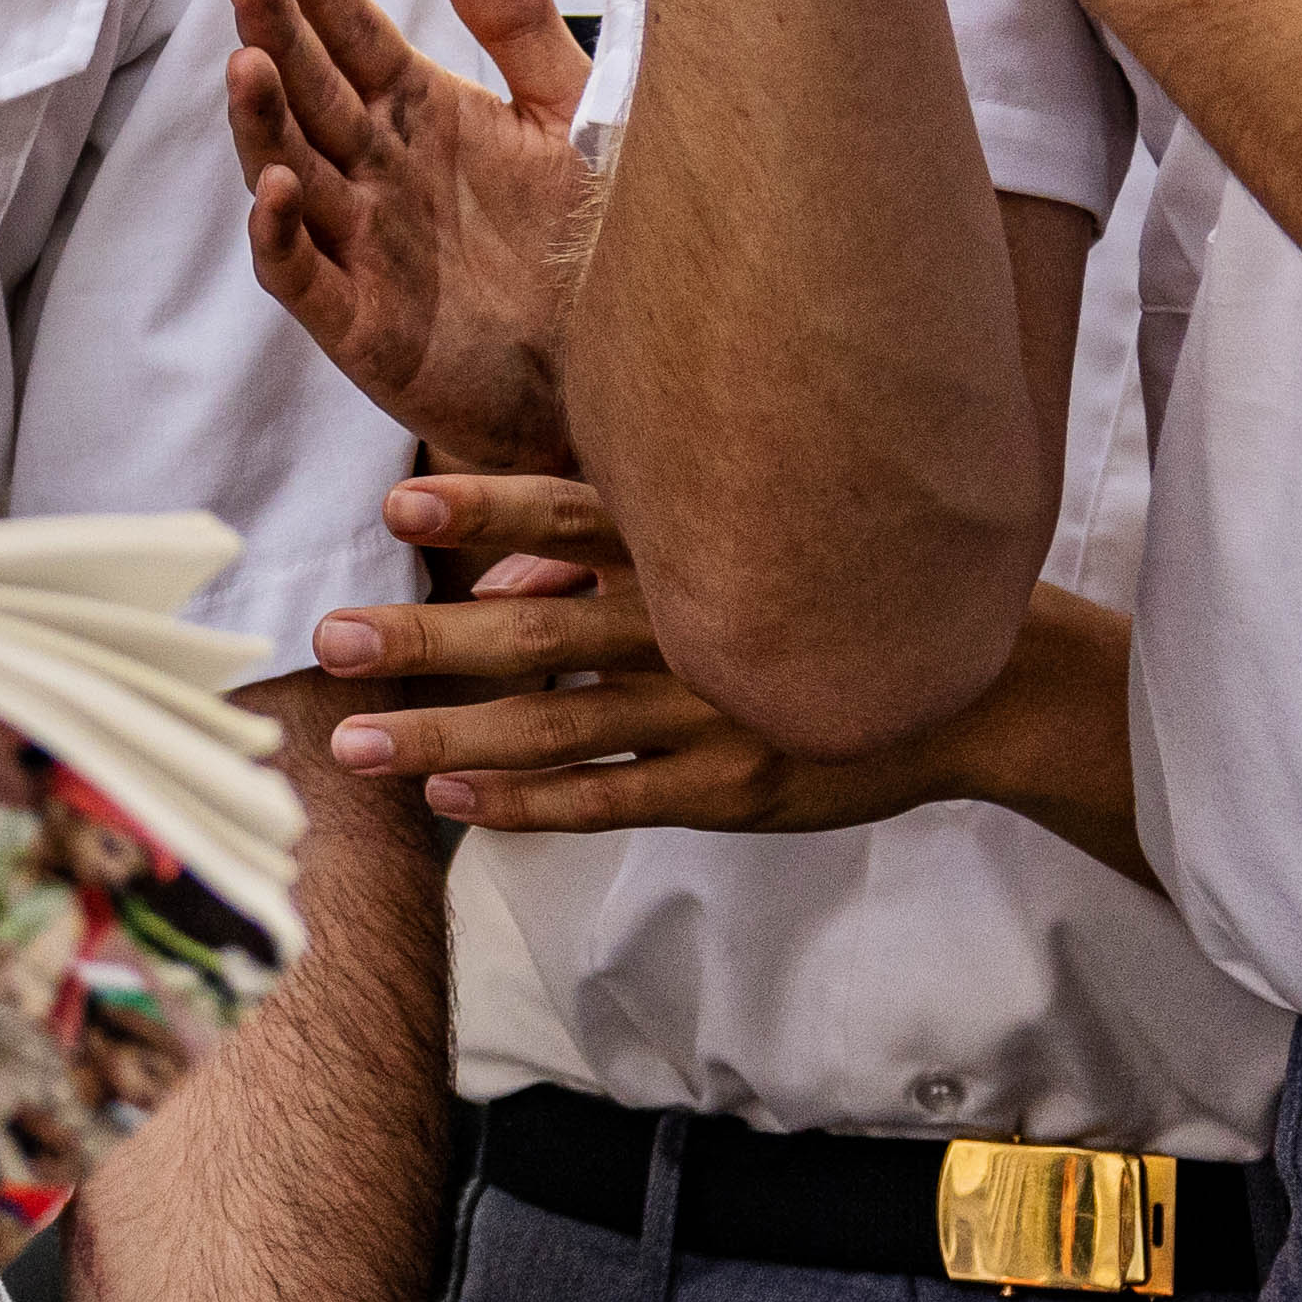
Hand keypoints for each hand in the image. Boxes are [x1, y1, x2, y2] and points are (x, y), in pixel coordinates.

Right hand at [232, 0, 601, 469]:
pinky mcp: (363, 325)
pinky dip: (278, 233)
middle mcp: (379, 175)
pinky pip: (302, 274)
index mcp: (422, 118)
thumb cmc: (593, 245)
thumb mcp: (570, 111)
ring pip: (289, 172)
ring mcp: (364, 247)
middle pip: (311, 94)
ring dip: (261, 122)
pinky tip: (273, 186)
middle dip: (274, 34)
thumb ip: (515, 18)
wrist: (626, 375)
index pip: (355, 39)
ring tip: (246, 65)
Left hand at [307, 476, 910, 834]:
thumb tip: (499, 579)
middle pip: (541, 631)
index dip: (488, 506)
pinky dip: (528, 802)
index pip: (574, 517)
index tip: (400, 499)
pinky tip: (450, 801)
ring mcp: (714, 714)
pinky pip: (612, 797)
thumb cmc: (820, 599)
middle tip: (328, 640)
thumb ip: (607, 553)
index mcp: (694, 550)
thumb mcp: (731, 550)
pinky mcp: (731, 789)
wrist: (974, 688)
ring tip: (353, 742)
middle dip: (430, 639)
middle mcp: (695, 627)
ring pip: (560, 727)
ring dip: (449, 737)